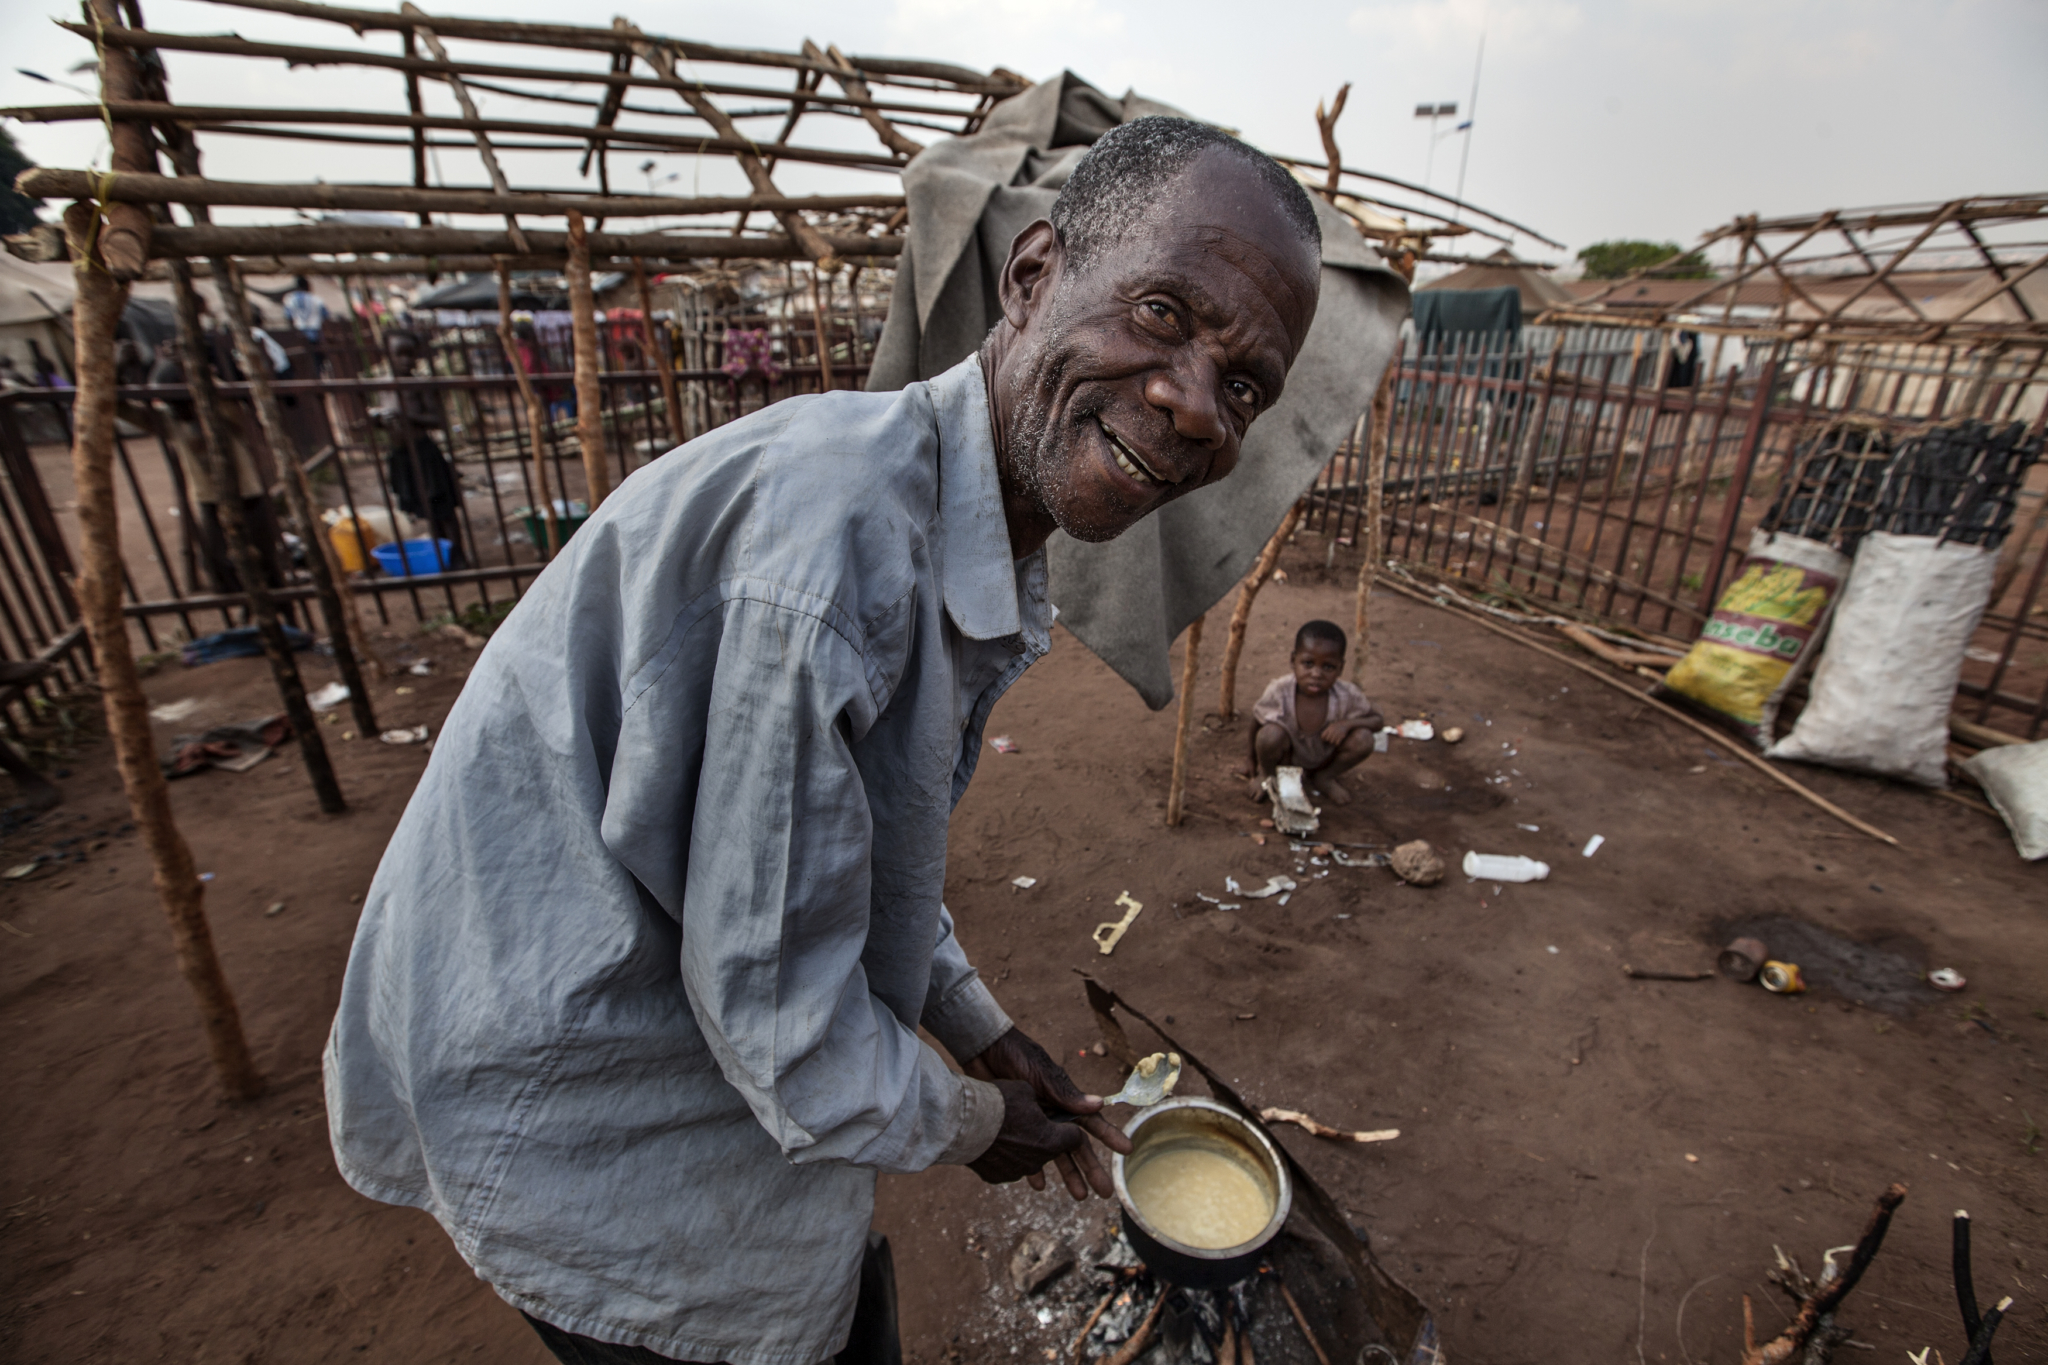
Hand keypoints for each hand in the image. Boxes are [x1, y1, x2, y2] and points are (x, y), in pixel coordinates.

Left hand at [964, 1027, 1132, 1198]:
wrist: (983, 1050)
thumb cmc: (1016, 1056)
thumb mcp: (1042, 1075)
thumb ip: (1067, 1094)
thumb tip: (1099, 1105)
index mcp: (1065, 1100)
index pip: (1092, 1122)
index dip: (1110, 1136)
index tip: (1127, 1150)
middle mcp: (1054, 1113)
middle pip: (1076, 1146)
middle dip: (1091, 1168)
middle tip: (1105, 1192)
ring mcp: (1035, 1120)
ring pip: (1054, 1153)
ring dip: (1066, 1174)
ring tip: (1079, 1196)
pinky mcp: (1014, 1126)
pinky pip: (1027, 1151)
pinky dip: (1033, 1168)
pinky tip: (1039, 1184)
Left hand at [1320, 721, 1349, 744]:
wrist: (1346, 724)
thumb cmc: (1337, 725)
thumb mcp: (1331, 725)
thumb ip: (1327, 730)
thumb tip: (1321, 737)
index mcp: (1329, 728)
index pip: (1323, 735)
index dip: (1323, 738)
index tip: (1324, 739)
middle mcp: (1333, 731)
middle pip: (1327, 739)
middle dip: (1328, 740)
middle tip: (1330, 740)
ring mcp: (1337, 733)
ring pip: (1332, 742)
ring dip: (1332, 742)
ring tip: (1333, 741)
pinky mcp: (1342, 736)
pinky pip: (1337, 743)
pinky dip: (1337, 744)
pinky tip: (1337, 742)